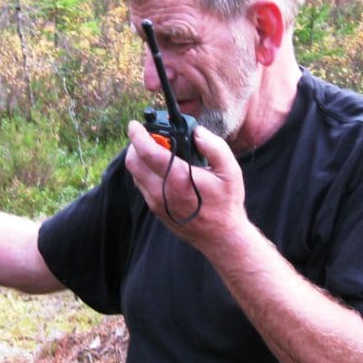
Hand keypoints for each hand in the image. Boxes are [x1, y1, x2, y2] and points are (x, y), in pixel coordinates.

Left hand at [124, 120, 248, 252]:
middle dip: (135, 145)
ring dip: (139, 158)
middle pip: (133, 162)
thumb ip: (214, 146)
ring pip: (135, 174)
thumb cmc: (226, 203)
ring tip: (156, 150)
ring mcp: (155, 202)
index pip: (147, 151)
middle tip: (149, 136)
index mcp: (178, 178)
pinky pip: (141, 185)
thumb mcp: (230, 171)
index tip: (134, 125)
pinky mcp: (155, 209)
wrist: (220, 237)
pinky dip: (144, 172)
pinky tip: (160, 168)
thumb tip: (197, 132)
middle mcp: (161, 191)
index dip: (137, 134)